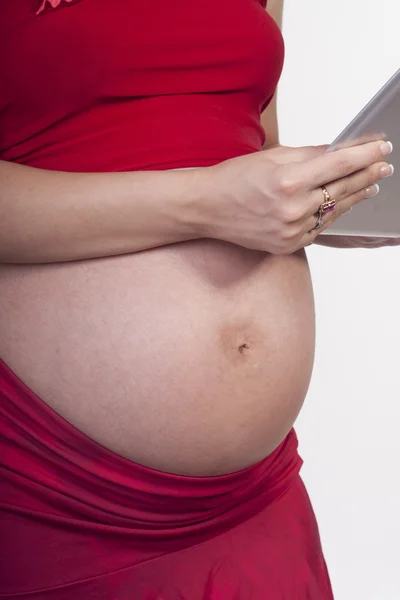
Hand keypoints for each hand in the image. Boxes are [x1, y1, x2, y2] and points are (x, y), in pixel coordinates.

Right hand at [199, 140, 393, 253]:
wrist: (207, 208)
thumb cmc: (234, 179)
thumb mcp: (272, 156)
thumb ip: (310, 155)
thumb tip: (339, 152)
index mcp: (289, 180)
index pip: (340, 164)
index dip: (366, 155)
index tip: (382, 149)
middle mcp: (293, 208)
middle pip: (343, 189)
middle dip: (367, 175)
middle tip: (383, 167)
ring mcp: (291, 231)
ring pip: (334, 212)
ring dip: (354, 197)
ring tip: (369, 187)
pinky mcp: (287, 245)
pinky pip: (318, 229)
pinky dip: (330, 216)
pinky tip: (339, 206)